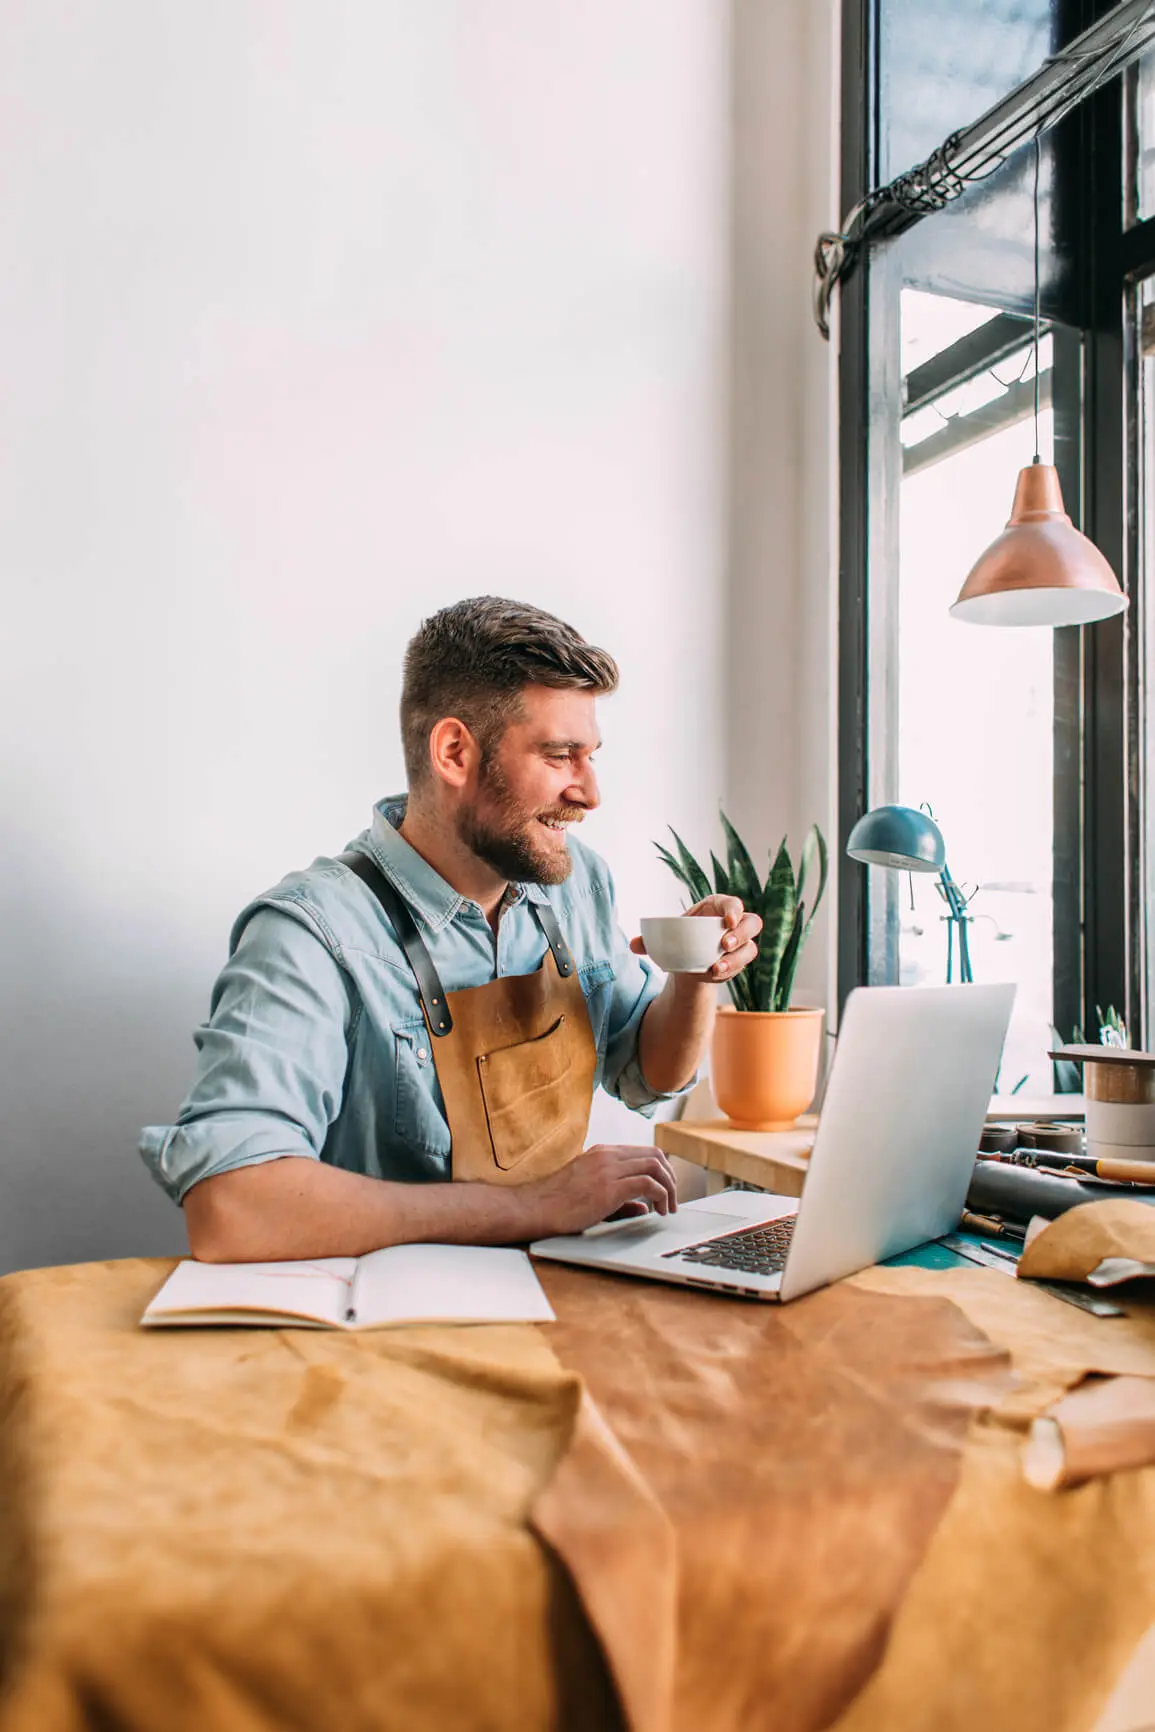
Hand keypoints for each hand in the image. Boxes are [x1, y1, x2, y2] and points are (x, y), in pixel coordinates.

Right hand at [521, 1145, 677, 1236]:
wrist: (534, 1208)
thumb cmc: (557, 1204)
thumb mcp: (591, 1193)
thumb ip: (620, 1199)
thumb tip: (643, 1207)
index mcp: (602, 1153)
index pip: (643, 1151)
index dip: (662, 1169)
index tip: (667, 1188)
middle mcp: (607, 1155)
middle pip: (655, 1154)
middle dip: (671, 1177)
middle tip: (673, 1198)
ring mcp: (608, 1169)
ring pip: (655, 1166)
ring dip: (669, 1187)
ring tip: (669, 1207)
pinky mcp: (609, 1187)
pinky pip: (648, 1185)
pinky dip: (661, 1196)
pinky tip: (658, 1210)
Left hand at [630, 894, 761, 984]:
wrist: (686, 959)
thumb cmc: (679, 939)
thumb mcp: (666, 937)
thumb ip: (649, 940)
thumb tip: (632, 944)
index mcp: (718, 907)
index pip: (733, 903)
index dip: (734, 910)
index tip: (727, 921)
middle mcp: (735, 923)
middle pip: (752, 923)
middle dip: (741, 934)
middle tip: (725, 945)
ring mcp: (741, 943)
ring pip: (751, 948)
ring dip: (737, 959)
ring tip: (717, 968)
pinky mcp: (741, 960)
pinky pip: (743, 966)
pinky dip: (730, 971)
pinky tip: (714, 975)